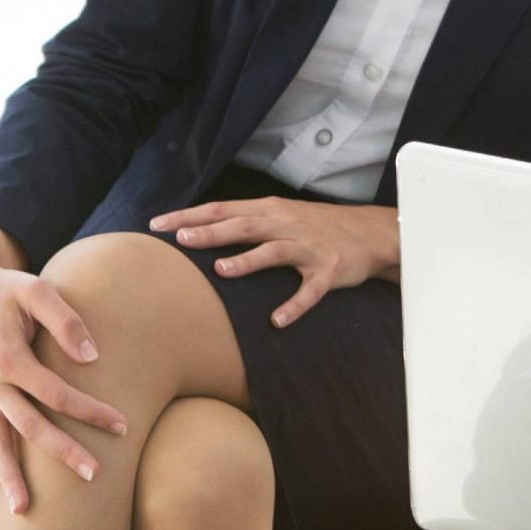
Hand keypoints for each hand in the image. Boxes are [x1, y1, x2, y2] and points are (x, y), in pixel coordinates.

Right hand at [0, 223, 127, 516]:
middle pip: (29, 427)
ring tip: (24, 511)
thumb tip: (91, 356)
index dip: (89, 410)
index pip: (56, 393)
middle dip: (61, 453)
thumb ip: (66, 320)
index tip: (122, 425)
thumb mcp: (37, 290)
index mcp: (8, 358)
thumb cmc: (8, 289)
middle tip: (94, 476)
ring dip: (10, 478)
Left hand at [152, 197, 400, 327]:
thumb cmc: (317, 226)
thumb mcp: (282, 215)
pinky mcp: (329, 271)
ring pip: (275, 252)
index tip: (158, 225)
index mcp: (271, 210)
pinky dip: (294, 305)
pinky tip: (277, 320)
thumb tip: (199, 228)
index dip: (190, 216)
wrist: (372, 233)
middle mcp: (287, 225)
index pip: (223, 209)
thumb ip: (247, 220)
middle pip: (245, 226)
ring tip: (222, 270)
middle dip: (212, 232)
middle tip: (181, 240)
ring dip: (249, 260)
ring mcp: (309, 248)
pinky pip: (310, 290)